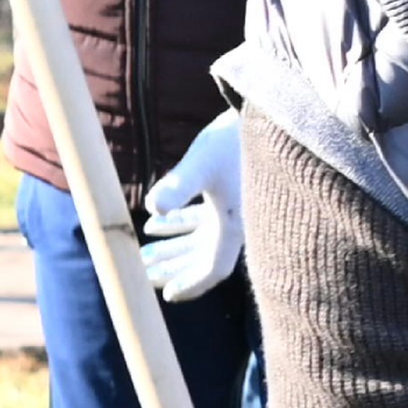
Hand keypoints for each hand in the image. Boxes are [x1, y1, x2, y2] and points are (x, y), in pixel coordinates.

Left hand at [136, 120, 246, 300]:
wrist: (266, 112)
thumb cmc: (234, 137)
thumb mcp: (203, 161)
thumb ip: (178, 185)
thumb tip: (151, 207)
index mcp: (235, 226)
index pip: (214, 269)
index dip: (191, 283)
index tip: (166, 294)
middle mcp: (239, 223)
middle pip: (204, 258)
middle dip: (174, 268)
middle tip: (142, 275)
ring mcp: (235, 209)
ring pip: (201, 240)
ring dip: (173, 249)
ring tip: (142, 255)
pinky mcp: (231, 193)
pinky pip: (204, 220)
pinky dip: (179, 225)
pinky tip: (153, 225)